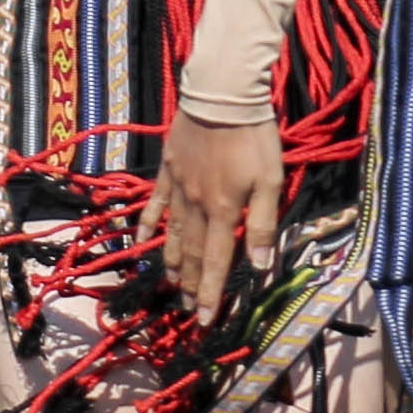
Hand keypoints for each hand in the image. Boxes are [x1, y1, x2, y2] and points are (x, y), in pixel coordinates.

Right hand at [154, 113, 285, 322]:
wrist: (222, 93)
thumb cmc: (254, 136)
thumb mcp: (271, 180)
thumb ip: (264, 224)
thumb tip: (259, 266)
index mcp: (224, 211)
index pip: (216, 263)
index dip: (211, 293)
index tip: (205, 319)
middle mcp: (196, 205)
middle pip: (192, 254)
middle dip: (191, 285)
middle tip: (189, 309)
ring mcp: (178, 187)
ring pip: (171, 233)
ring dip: (172, 262)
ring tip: (172, 283)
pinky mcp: (167, 168)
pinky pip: (155, 203)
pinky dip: (149, 223)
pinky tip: (142, 239)